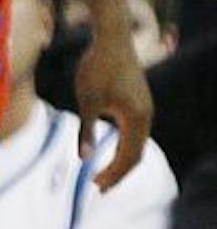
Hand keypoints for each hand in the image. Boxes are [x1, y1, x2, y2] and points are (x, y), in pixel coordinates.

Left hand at [73, 25, 153, 190]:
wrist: (111, 39)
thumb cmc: (96, 68)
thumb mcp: (87, 101)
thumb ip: (86, 131)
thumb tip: (83, 159)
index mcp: (136, 118)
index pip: (129, 157)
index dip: (114, 174)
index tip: (95, 187)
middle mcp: (146, 115)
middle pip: (136, 154)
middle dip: (118, 173)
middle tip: (98, 188)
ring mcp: (144, 108)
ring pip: (137, 144)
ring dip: (121, 161)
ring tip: (101, 176)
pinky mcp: (139, 102)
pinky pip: (135, 132)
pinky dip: (124, 146)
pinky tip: (110, 152)